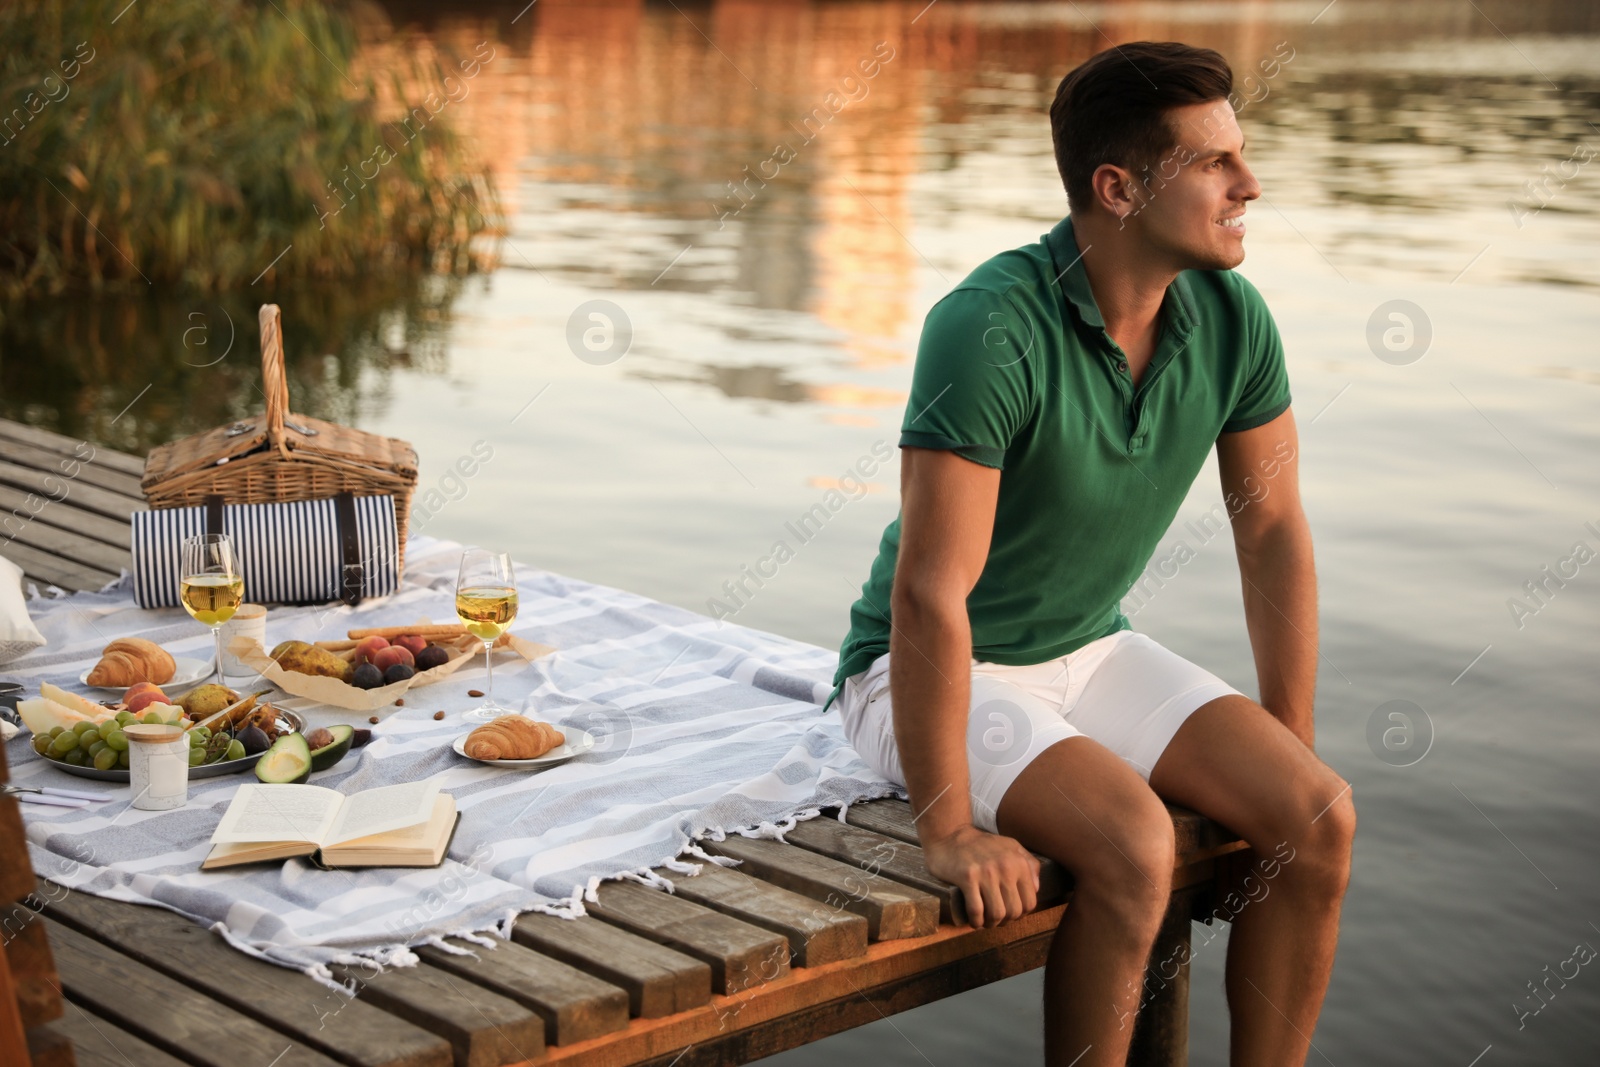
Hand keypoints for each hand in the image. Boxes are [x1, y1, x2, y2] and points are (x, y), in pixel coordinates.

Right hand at [921, 824, 1040, 927]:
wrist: (949, 833)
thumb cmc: (981, 844)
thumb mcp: (1010, 846)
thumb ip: (1029, 864)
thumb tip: (1036, 888)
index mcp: (1018, 862)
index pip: (1029, 902)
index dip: (1020, 914)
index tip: (1008, 914)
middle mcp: (1005, 867)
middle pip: (1013, 911)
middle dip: (1005, 921)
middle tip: (994, 919)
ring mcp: (986, 872)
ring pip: (997, 914)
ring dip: (990, 923)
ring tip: (984, 921)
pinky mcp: (967, 877)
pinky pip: (976, 910)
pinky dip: (975, 921)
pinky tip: (973, 920)